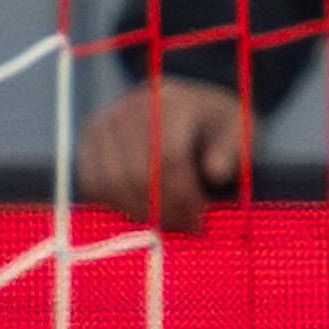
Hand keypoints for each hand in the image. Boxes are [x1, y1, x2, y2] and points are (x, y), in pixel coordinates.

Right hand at [73, 75, 246, 230]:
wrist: (186, 108)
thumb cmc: (216, 128)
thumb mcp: (239, 132)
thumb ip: (232, 150)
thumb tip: (215, 171)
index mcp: (172, 102)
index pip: (168, 157)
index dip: (182, 196)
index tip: (198, 220)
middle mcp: (131, 106)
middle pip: (137, 173)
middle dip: (162, 211)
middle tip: (183, 227)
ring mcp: (105, 122)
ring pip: (111, 182)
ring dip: (139, 212)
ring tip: (165, 221)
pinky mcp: (89, 140)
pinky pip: (92, 183)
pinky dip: (115, 204)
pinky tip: (141, 210)